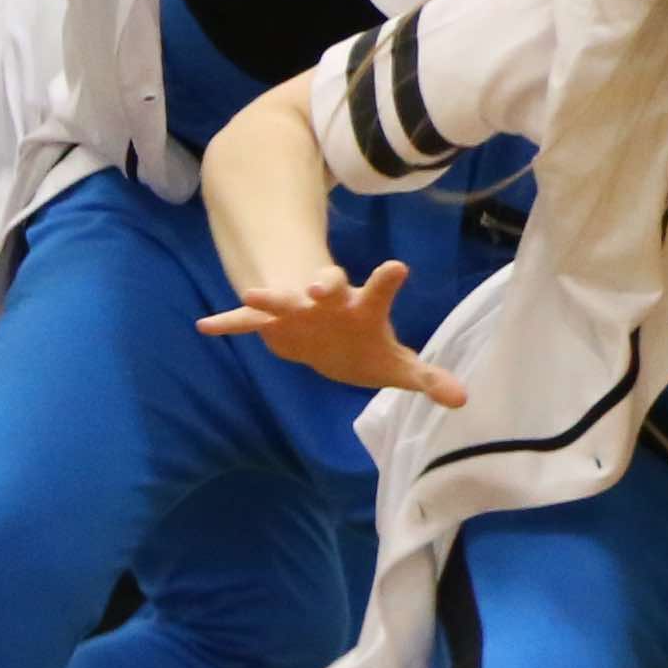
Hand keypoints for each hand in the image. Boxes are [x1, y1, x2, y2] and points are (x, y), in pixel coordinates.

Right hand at [196, 260, 467, 405]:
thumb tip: (462, 400)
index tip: (397, 267)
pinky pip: (248, 324)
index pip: (379, 293)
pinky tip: (205, 326)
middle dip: (323, 285)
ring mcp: (298, 311)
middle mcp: (330, 303)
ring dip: (270, 298)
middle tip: (319, 286)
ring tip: (250, 295)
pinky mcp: (272, 325)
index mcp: (364, 309)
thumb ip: (428, 378)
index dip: (387, 281)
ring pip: (282, 300)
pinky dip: (230, 323)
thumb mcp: (398, 366)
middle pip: (327, 287)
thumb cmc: (368, 348)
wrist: (329, 341)